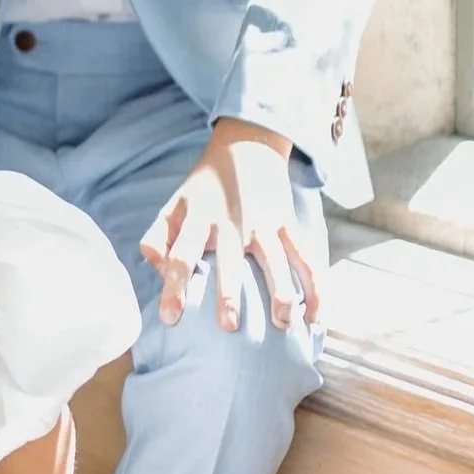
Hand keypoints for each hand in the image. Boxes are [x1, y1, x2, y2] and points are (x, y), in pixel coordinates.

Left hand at [141, 118, 318, 327]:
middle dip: (229, 292)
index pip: (181, 255)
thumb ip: (157, 239)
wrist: (246, 147)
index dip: (174, 286)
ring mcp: (264, 224)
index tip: (170, 318)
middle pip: (230, 260)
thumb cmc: (202, 190)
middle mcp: (232, 223)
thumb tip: (158, 271)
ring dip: (281, 291)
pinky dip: (315, 285)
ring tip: (283, 322)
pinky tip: (316, 315)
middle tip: (230, 325)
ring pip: (275, 259)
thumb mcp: (173, 206)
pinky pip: (305, 257)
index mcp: (198, 220)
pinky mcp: (288, 224)